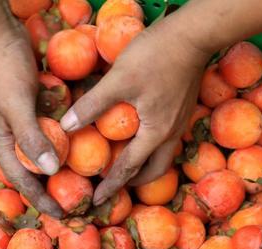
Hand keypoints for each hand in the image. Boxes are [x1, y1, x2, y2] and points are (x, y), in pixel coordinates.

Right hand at [0, 0, 62, 217]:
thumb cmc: (3, 69)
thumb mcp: (16, 105)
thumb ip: (32, 138)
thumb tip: (50, 171)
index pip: (23, 183)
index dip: (43, 201)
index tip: (64, 216)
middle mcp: (7, 141)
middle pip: (31, 175)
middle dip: (51, 191)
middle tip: (76, 205)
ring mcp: (17, 127)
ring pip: (39, 158)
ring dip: (57, 171)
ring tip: (80, 184)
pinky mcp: (28, 113)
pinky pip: (45, 138)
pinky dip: (59, 147)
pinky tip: (77, 151)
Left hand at [60, 16, 211, 205]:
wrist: (195, 34)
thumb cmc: (157, 56)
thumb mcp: (119, 80)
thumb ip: (93, 104)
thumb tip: (66, 126)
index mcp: (156, 134)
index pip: (130, 170)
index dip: (111, 186)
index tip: (96, 200)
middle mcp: (171, 134)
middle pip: (155, 171)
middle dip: (133, 182)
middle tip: (113, 184)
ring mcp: (180, 122)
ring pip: (162, 156)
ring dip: (143, 165)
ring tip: (123, 163)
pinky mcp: (182, 109)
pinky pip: (165, 139)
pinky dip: (149, 146)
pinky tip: (136, 134)